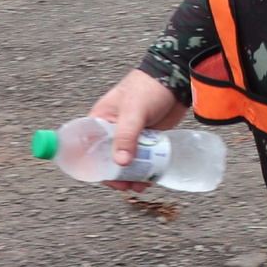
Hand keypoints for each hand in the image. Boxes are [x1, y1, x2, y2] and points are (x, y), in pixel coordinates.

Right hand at [88, 68, 187, 189]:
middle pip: (109, 160)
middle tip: (129, 186)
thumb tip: (121, 164)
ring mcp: (131, 136)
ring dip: (133, 176)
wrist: (176, 80)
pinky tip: (152, 177)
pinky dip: (145, 169)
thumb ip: (126, 136)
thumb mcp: (134, 112)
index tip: (107, 180)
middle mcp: (112, 130)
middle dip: (117, 176)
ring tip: (143, 184)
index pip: (89, 148)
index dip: (95, 167)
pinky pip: (142, 159)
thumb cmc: (148, 88)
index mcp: (100, 121)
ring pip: (127, 162)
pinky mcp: (147, 138)